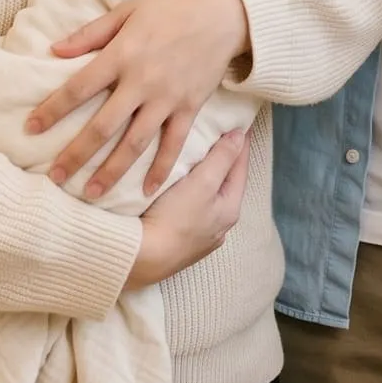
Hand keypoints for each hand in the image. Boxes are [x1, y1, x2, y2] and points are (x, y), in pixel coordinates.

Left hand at [29, 0, 247, 199]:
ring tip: (92, 192)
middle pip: (103, 126)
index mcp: (122, 54)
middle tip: (55, 176)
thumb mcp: (127, 10)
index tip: (31, 129)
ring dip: (112, 170)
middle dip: (76, 154)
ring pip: (135, 143)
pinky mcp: (190, 108)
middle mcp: (142, 81)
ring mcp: (168, 98)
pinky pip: (174, 144)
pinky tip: (148, 190)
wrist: (224, 12)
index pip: (78, 88)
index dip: (52, 109)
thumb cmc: (171, 7)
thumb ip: (91, 33)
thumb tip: (54, 49)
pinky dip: (161, 168)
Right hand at [126, 131, 248, 290]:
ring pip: (206, 200)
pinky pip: (189, 212)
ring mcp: (200, 238)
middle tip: (217, 137)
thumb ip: (222, 158)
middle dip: (222, 162)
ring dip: (203, 180)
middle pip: (224, 185)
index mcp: (230, 209)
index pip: (240, 168)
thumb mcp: (204, 182)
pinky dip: (188, 196)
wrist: (141, 258)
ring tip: (195, 161)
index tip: (239, 124)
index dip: (239, 144)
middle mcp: (219, 226)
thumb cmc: (175, 219)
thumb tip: (239, 135)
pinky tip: (176, 192)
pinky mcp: (179, 243)